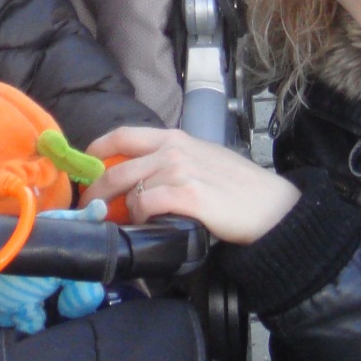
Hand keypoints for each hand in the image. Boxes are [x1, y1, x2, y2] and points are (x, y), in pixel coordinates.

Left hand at [82, 126, 299, 243]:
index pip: (121, 135)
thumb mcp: (202, 161)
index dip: (95, 153)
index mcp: (175, 138)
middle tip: (90, 211)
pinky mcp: (189, 196)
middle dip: (95, 192)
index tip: (85, 171)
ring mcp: (181, 171)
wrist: (274, 207)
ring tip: (125, 224)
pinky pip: (146, 206)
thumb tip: (136, 180)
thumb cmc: (241, 188)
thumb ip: (170, 163)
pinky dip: (140, 218)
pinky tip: (149, 225)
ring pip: (129, 190)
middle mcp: (174, 150)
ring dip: (121, 211)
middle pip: (116, 168)